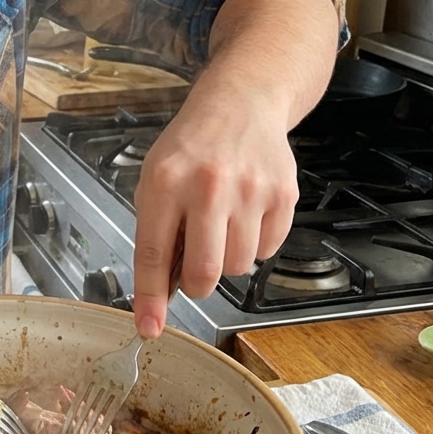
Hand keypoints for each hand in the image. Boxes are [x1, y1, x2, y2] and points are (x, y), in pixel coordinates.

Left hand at [131, 83, 298, 337]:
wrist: (239, 104)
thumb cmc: (190, 147)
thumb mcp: (155, 179)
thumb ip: (156, 231)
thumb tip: (162, 290)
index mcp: (165, 183)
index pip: (154, 253)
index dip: (150, 298)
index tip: (149, 328)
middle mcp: (209, 187)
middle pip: (205, 272)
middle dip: (196, 285)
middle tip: (193, 271)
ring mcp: (250, 191)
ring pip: (238, 267)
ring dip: (225, 261)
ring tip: (219, 227)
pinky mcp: (283, 195)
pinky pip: (266, 250)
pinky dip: (252, 244)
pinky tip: (244, 215)